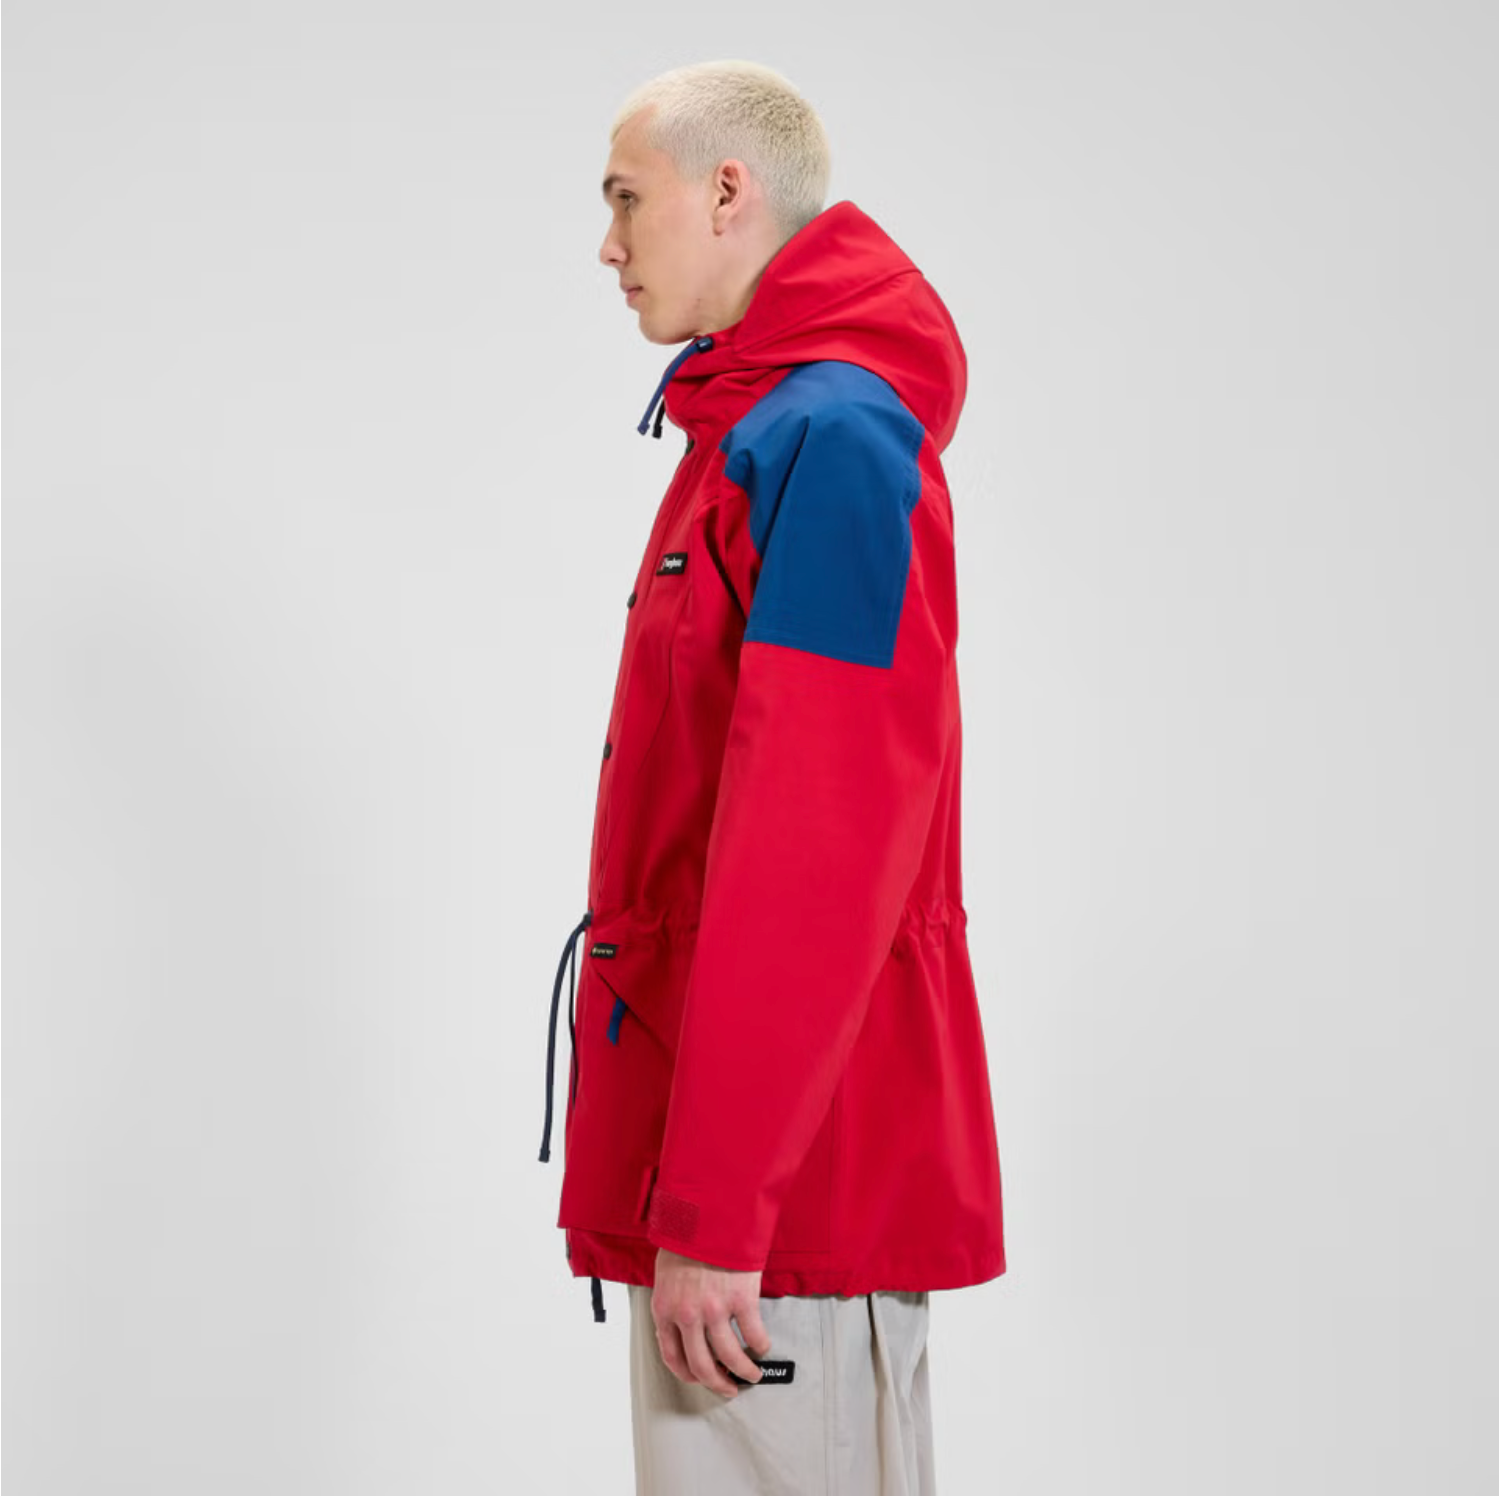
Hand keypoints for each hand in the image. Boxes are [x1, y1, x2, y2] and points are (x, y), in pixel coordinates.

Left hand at [651, 1246, 771, 1399]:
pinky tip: (763, 1345)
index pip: (672, 1357)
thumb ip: (671, 1303)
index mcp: (665, 1310)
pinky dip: (760, 1345)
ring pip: (729, 1357)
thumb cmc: (686, 1239)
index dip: (687, 1375)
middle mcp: (688, 1315)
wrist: (710, 1214)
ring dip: (743, 1371)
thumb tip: (678, 1328)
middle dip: (717, 1383)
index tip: (700, 1380)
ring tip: (752, 1374)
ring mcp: (715, 1309)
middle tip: (729, 1389)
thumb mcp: (665, 1274)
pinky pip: (753, 1335)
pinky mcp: (741, 1300)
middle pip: (701, 1366)